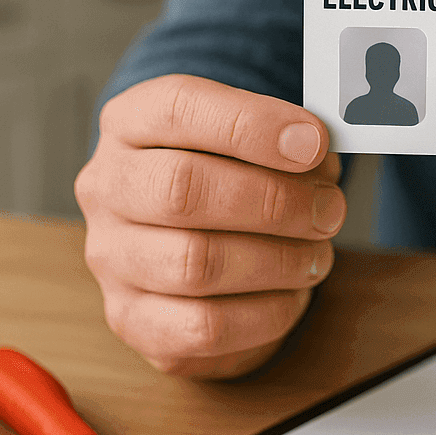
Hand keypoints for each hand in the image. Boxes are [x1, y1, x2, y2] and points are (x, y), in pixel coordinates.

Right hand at [75, 74, 345, 378]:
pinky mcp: (131, 319)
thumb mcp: (253, 144)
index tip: (313, 144)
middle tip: (328, 211)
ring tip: (316, 255)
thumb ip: (286, 143)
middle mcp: (106, 187)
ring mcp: (110, 257)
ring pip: (195, 263)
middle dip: (274, 201)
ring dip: (278, 261)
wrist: (193, 256)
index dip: (252, 126)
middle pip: (182, 188)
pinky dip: (266, 312)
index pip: (178, 108)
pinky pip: (205, 325)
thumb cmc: (230, 185)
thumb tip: (319, 158)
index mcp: (130, 123)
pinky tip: (291, 294)